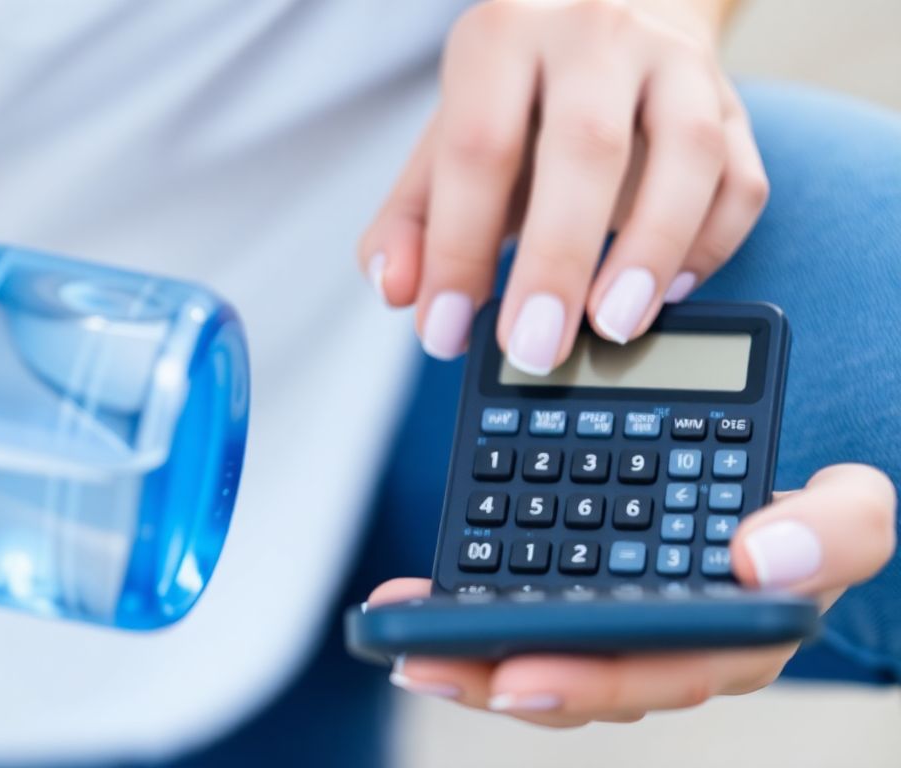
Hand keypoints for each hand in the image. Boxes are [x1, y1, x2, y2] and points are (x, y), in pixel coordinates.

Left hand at [359, 0, 768, 369]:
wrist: (609, 11)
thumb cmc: (517, 99)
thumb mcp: (446, 144)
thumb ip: (412, 219)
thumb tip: (398, 291)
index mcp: (503, 37)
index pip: (478, 149)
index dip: (458, 250)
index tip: (446, 331)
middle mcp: (593, 34)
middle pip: (586, 146)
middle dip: (557, 261)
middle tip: (534, 347)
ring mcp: (675, 62)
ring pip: (688, 155)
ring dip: (652, 253)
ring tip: (613, 326)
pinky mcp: (733, 103)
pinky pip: (741, 179)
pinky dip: (709, 246)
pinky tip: (666, 294)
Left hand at [370, 464, 896, 726]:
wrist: (769, 500)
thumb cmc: (804, 525)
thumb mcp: (850, 517)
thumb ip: (836, 531)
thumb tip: (757, 557)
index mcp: (729, 645)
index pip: (656, 677)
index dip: (586, 683)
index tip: (516, 676)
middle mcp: (664, 654)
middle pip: (575, 682)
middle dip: (493, 677)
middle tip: (425, 665)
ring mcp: (613, 631)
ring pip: (532, 661)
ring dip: (460, 656)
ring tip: (399, 638)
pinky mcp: (570, 601)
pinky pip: (512, 619)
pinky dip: (456, 613)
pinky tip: (406, 600)